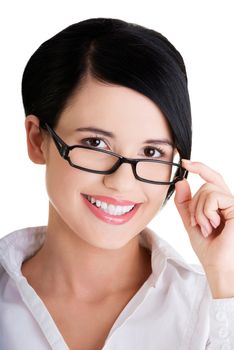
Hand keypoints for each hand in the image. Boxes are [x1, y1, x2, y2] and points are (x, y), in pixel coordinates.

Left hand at [174, 159, 233, 296]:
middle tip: (198, 225)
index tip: (184, 162)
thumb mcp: (192, 222)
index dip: (200, 168)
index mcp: (222, 204)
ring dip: (200, 211)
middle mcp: (230, 201)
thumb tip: (181, 181)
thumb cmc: (209, 249)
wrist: (219, 267)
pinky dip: (206, 212)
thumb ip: (185, 203)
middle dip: (195, 205)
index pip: (212, 179)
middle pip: (206, 185)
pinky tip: (213, 226)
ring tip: (207, 228)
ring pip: (208, 190)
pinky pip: (214, 197)